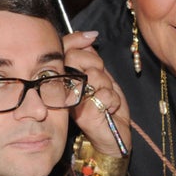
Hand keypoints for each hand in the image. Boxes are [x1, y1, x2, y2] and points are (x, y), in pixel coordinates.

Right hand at [64, 30, 130, 155]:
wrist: (113, 138)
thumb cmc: (106, 109)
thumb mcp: (100, 78)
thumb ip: (91, 60)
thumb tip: (87, 37)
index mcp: (65, 79)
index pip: (62, 50)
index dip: (76, 39)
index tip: (91, 38)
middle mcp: (63, 90)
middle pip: (75, 57)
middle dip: (96, 64)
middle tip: (102, 80)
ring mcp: (72, 103)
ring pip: (93, 74)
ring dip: (107, 85)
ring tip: (105, 99)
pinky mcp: (84, 115)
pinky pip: (104, 94)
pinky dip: (113, 100)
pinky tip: (109, 110)